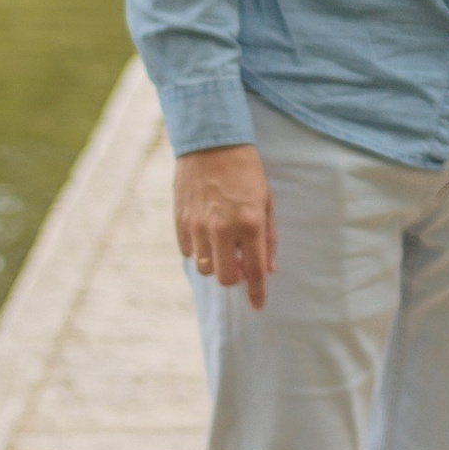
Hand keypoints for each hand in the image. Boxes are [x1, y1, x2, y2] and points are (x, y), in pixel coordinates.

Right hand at [175, 146, 274, 309]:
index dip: (257, 293)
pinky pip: (189, 252)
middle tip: (239, 261)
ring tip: (222, 241)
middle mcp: (222, 229)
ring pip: (204, 268)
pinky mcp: (180, 221)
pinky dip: (199, 249)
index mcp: (249, 224)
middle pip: (225, 278)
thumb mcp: (266, 201)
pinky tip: (205, 231)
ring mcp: (198, 226)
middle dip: (234, 276)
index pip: (254, 271)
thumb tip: (268, 269)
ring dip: (215, 262)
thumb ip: (268, 237)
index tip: (257, 307)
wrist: (211, 142)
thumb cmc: (246, 171)